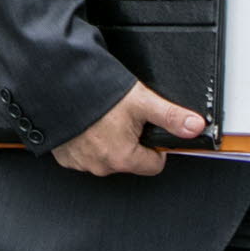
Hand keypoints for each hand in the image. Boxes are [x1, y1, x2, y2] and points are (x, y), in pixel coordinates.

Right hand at [52, 81, 207, 176]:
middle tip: (121, 118)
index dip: (154, 144)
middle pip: (129, 160)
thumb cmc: (93, 93)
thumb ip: (171, 116)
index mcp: (123, 157)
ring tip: (101, 119)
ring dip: (106, 141)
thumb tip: (195, 126)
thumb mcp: (140, 100)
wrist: (54, 84)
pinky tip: (85, 124)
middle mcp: (101, 166)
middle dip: (128, 141)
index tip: (145, 127)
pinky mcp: (64, 157)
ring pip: (106, 157)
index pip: (154, 164)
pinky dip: (86, 141)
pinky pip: (84, 154)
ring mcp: (80, 163)